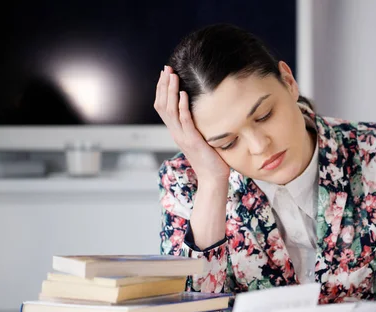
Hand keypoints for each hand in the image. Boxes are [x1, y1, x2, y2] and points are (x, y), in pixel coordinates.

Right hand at [154, 66, 229, 184]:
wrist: (213, 178)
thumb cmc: (211, 159)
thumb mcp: (201, 137)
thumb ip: (197, 124)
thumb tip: (203, 108)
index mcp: (177, 131)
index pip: (163, 107)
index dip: (162, 90)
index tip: (165, 74)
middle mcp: (176, 132)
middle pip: (162, 105)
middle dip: (164, 85)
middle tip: (166, 68)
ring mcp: (182, 137)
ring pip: (170, 110)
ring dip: (171, 91)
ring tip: (173, 76)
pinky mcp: (192, 141)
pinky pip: (184, 121)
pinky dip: (182, 107)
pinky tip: (183, 94)